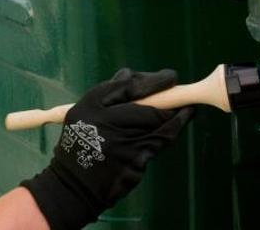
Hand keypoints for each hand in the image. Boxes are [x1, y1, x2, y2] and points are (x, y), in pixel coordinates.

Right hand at [20, 69, 193, 229]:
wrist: (74, 184)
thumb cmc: (82, 143)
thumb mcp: (84, 112)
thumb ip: (108, 94)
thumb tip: (135, 75)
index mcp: (92, 104)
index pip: (129, 85)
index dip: (154, 81)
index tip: (171, 78)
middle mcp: (105, 120)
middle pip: (148, 105)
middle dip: (168, 99)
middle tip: (181, 94)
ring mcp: (121, 142)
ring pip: (158, 122)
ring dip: (175, 114)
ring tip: (186, 108)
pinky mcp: (133, 160)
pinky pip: (160, 141)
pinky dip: (174, 129)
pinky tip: (183, 120)